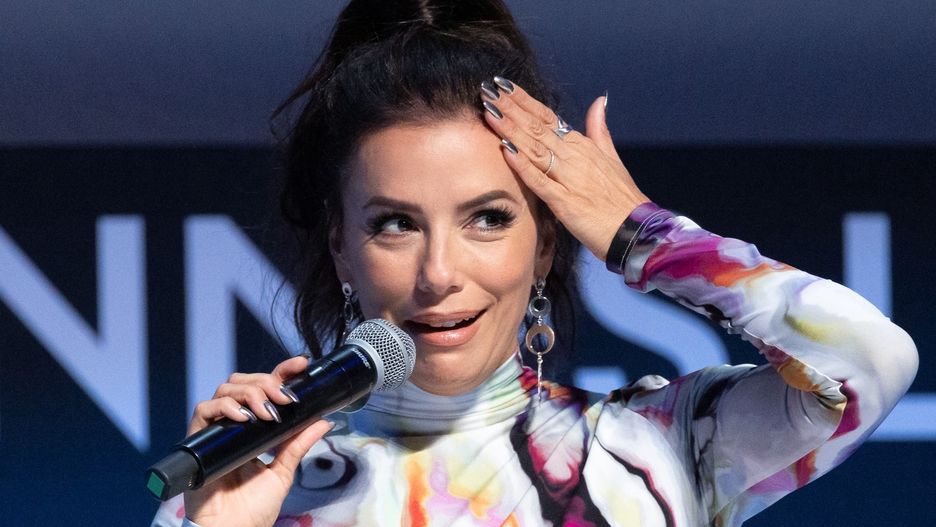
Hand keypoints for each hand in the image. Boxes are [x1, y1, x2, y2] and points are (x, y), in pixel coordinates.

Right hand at [183, 355, 333, 526]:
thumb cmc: (252, 510)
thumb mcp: (283, 472)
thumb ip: (299, 445)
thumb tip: (323, 421)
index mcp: (254, 429)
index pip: (264, 389)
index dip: (280, 372)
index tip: (300, 364)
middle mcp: (233, 426)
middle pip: (243, 382)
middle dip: (266, 382)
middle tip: (283, 398)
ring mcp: (216, 432)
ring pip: (225, 390)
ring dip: (249, 393)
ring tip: (266, 412)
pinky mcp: (198, 442)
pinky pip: (203, 410)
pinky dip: (223, 408)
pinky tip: (242, 418)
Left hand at [481, 79, 649, 260]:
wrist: (637, 230)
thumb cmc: (622, 199)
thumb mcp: (612, 158)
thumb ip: (600, 130)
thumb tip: (599, 100)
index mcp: (582, 146)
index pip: (547, 117)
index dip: (524, 100)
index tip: (502, 84)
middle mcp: (575, 157)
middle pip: (537, 128)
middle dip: (510, 108)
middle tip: (487, 91)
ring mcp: (569, 178)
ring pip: (535, 148)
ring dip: (511, 130)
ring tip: (490, 112)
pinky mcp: (565, 202)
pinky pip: (540, 180)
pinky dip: (523, 165)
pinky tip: (506, 151)